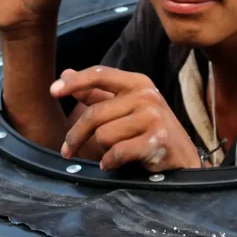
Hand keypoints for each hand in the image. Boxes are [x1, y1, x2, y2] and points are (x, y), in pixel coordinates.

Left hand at [51, 66, 201, 171]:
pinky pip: (116, 152)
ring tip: (112, 153)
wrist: (183, 159)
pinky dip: (109, 162)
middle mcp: (146, 95)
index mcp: (138, 83)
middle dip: (76, 135)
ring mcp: (153, 117)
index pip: (100, 75)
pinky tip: (113, 164)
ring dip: (102, 150)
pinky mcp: (156, 140)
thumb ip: (96, 92)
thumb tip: (66, 73)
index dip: (75, 82)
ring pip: (103, 135)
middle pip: (94, 113)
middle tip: (67, 150)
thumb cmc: (150, 131)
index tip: (53, 91)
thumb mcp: (126, 107)